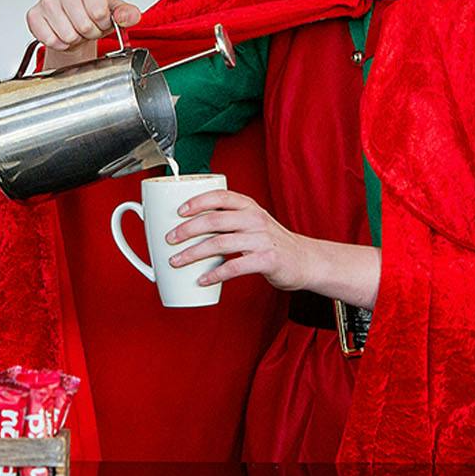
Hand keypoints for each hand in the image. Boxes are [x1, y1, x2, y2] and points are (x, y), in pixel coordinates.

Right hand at [26, 0, 140, 50]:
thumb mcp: (116, 12)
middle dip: (90, 33)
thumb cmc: (95, 14)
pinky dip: (60, 44)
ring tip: (76, 30)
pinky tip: (63, 34)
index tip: (102, 21)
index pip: (99, 12)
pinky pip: (50, 39)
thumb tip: (130, 16)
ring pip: (67, 34)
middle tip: (89, 28)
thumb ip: (127, 14)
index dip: (104, 24)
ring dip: (75, 39)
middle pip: (83, 24)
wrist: (76, 23)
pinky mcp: (34, 14)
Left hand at [165, 190, 317, 291]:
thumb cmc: (272, 242)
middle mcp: (255, 219)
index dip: (197, 201)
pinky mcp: (266, 260)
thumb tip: (191, 225)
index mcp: (249, 207)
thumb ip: (230, 220)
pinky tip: (202, 279)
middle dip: (187, 230)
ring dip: (193, 253)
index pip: (220, 196)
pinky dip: (215, 274)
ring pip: (219, 243)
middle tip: (170, 240)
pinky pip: (234, 267)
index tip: (178, 211)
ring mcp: (261, 239)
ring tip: (177, 261)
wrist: (304, 260)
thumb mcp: (254, 222)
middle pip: (214, 220)